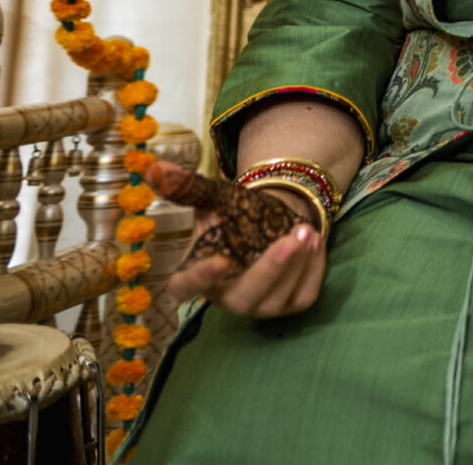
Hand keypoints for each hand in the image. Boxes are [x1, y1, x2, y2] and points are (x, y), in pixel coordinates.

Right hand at [148, 159, 327, 317]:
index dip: (201, 278)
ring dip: (296, 264)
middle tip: (294, 235)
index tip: (220, 260)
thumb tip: (156, 167)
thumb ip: (187, 189)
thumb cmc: (234, 214)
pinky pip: (304, 296)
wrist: (271, 219)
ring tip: (307, 229)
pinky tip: (316, 241)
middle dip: (270, 268)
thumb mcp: (213, 198)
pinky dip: (314, 270)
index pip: (187, 288)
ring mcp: (258, 306)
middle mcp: (225, 298)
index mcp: (195, 276)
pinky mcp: (289, 304)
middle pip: (243, 298)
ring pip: (276, 300)